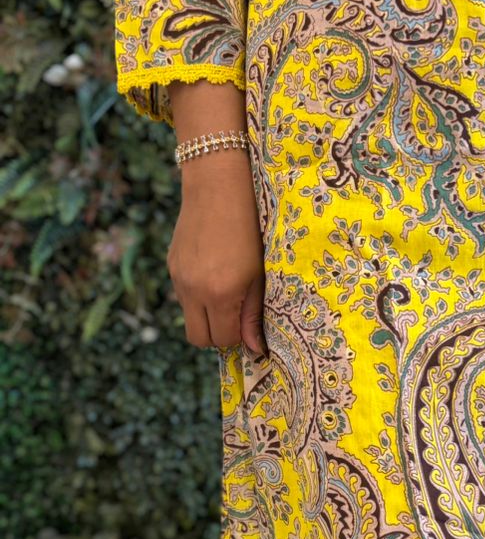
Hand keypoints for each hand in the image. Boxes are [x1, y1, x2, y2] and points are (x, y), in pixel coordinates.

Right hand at [167, 149, 266, 353]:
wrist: (217, 188)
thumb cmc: (250, 229)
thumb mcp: (260, 273)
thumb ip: (254, 313)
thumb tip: (255, 349)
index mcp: (220, 293)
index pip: (222, 340)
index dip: (237, 337)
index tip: (248, 323)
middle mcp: (194, 290)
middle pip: (198, 339)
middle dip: (217, 335)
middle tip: (235, 316)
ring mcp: (178, 278)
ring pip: (188, 318)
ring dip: (206, 315)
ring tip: (226, 289)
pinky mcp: (171, 266)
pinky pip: (183, 296)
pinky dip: (197, 296)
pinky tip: (212, 272)